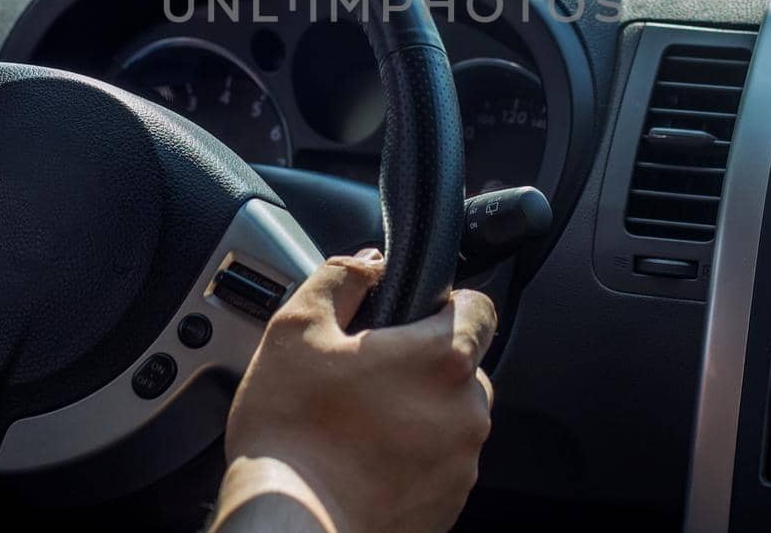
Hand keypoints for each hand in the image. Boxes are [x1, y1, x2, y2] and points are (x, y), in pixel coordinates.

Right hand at [214, 250, 496, 532]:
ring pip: (452, 417)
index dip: (445, 303)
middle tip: (367, 375)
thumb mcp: (296, 330)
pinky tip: (364, 460)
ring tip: (359, 423)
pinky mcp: (449, 506)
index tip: (408, 318)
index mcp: (442, 359)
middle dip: (424, 364)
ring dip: (418, 412)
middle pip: (464, 366)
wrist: (291, 528)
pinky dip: (413, 457)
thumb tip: (369, 264)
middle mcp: (466, 412)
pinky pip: (441, 463)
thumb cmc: (291, 433)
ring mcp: (462, 466)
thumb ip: (341, 279)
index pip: (480, 307)